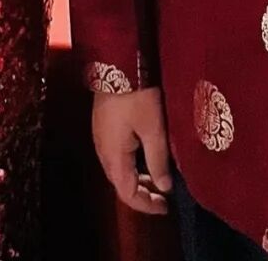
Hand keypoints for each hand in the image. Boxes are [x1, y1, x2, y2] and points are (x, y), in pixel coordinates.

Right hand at [93, 88, 171, 217]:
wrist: (116, 61)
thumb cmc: (137, 95)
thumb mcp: (154, 128)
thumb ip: (158, 160)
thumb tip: (164, 187)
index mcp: (114, 156)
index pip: (127, 194)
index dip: (147, 205)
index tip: (167, 206)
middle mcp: (102, 151)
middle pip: (120, 183)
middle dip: (143, 192)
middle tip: (165, 192)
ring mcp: (100, 137)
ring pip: (118, 169)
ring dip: (137, 177)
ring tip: (158, 174)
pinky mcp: (102, 125)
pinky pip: (116, 154)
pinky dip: (131, 163)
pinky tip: (145, 154)